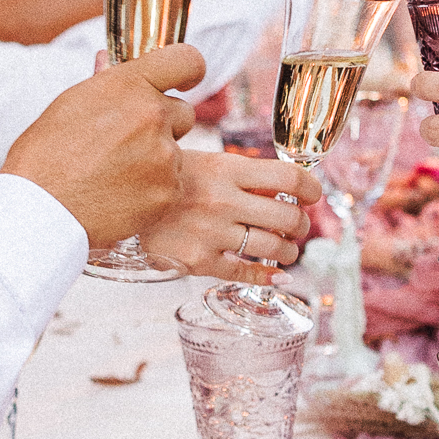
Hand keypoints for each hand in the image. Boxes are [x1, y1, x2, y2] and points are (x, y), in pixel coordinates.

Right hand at [2, 45, 202, 246]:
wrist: (39, 210)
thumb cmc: (45, 155)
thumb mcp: (71, 105)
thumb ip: (104, 83)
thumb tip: (108, 59)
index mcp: (129, 86)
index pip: (186, 60)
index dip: (189, 70)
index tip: (185, 80)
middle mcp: (152, 115)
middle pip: (184, 112)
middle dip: (165, 125)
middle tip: (129, 142)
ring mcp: (164, 155)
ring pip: (175, 152)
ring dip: (155, 161)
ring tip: (114, 174)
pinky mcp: (168, 191)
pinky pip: (172, 184)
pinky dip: (153, 191)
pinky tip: (120, 195)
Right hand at [144, 152, 319, 284]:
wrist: (124, 200)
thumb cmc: (172, 180)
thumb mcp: (208, 162)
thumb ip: (244, 175)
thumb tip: (287, 187)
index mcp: (227, 169)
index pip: (288, 178)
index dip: (310, 187)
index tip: (313, 194)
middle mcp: (223, 200)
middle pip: (288, 216)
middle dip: (301, 223)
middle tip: (298, 225)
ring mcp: (212, 232)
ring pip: (273, 247)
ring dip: (289, 251)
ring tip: (286, 249)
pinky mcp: (200, 260)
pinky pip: (245, 272)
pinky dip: (267, 276)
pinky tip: (276, 275)